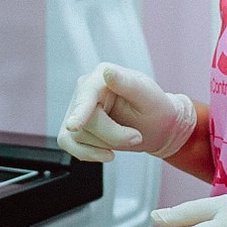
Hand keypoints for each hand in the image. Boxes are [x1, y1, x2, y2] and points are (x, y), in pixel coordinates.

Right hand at [57, 62, 196, 162]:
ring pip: (77, 136)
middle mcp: (85, 89)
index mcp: (102, 75)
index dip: (80, 112)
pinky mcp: (73, 128)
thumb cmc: (155, 108)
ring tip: (126, 137)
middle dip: (113, 136)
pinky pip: (70, 145)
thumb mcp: (148, 96)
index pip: (86, 95)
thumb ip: (127, 84)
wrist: (156, 127)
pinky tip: (107, 153)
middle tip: (136, 136)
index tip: (74, 126)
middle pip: (84, 122)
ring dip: (105, 145)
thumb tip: (108, 72)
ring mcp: (76, 109)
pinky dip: (90, 154)